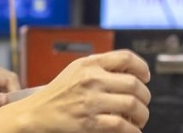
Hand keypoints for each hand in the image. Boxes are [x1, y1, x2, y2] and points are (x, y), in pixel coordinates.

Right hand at [16, 50, 150, 132]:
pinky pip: (122, 126)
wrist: (37, 113)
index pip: (125, 58)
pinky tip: (131, 130)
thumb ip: (99, 67)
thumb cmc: (57, 93)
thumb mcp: (75, 70)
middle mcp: (91, 79)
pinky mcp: (90, 122)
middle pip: (134, 84)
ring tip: (137, 119)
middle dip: (144, 97)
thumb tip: (130, 70)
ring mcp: (90, 101)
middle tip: (141, 103)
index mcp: (88, 63)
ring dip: (142, 115)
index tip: (145, 76)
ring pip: (132, 105)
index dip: (141, 67)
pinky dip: (133, 130)